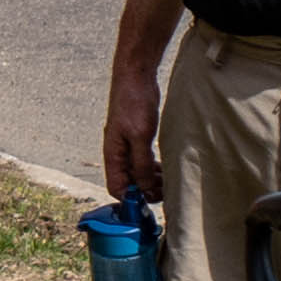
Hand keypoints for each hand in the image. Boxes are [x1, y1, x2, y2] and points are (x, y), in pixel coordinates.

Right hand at [102, 59, 164, 202]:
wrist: (136, 78)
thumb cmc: (134, 103)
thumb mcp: (141, 136)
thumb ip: (142, 164)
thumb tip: (144, 189)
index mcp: (113, 154)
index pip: (117, 188)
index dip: (131, 199)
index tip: (149, 203)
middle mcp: (118, 153)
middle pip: (128, 183)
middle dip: (145, 191)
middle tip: (165, 193)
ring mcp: (128, 146)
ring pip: (138, 173)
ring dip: (151, 181)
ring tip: (168, 183)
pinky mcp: (137, 139)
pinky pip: (144, 162)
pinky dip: (154, 169)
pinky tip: (165, 170)